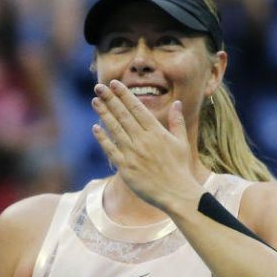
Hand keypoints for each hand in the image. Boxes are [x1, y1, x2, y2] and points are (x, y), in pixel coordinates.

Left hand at [90, 80, 203, 212]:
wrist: (176, 194)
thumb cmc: (180, 168)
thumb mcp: (182, 142)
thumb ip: (177, 122)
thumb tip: (177, 103)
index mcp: (156, 132)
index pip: (137, 108)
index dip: (124, 94)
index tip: (115, 83)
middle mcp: (143, 140)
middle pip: (123, 115)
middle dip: (110, 99)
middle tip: (99, 87)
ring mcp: (133, 153)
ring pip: (114, 129)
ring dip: (103, 114)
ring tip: (95, 101)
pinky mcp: (126, 168)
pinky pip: (111, 150)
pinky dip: (103, 138)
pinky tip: (95, 128)